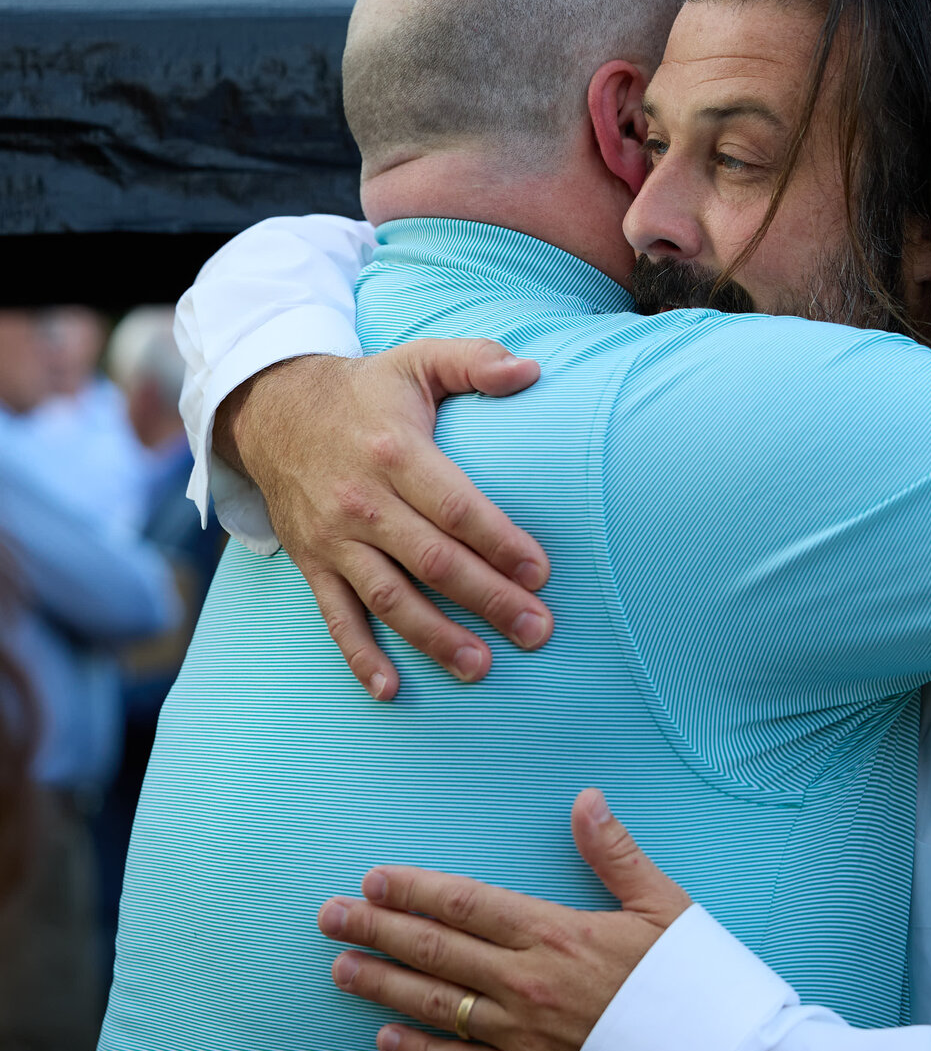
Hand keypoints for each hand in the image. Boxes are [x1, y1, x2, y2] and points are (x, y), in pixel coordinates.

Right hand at [216, 341, 552, 698]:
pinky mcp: (313, 564)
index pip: (455, 506)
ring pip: (389, 598)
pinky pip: (335, 617)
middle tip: (537, 631)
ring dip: (436, 638)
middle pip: (432, 561)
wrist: (271, 409)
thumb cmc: (365, 391)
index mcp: (394, 452)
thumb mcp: (417, 361)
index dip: (499, 541)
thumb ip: (475, 360)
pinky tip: (390, 690)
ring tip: (482, 668)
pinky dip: (360, 656)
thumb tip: (531, 370)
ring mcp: (334, 539)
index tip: (541, 572)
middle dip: (488, 599)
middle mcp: (361, 501)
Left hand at [316, 790, 691, 1050]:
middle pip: (435, 949)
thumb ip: (616, 853)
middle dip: (377, 929)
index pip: (466, 904)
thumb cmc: (689, 985)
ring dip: (381, 984)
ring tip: (340, 968)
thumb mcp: (664, 906)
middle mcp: (525, 982)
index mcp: (556, 934)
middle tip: (330, 916)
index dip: (415, 890)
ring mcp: (520, 1036)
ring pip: (434, 1004)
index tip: (375, 880)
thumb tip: (586, 801)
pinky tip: (384, 1039)